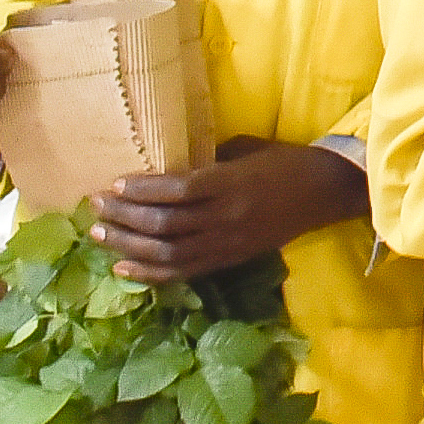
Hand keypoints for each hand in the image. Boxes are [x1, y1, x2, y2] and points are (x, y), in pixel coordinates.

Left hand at [91, 137, 368, 283]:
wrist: (326, 192)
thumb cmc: (286, 161)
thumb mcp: (248, 149)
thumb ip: (209, 161)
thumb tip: (168, 168)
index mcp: (234, 184)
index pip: (179, 191)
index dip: (142, 190)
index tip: (114, 183)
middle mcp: (228, 217)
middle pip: (166, 224)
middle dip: (124, 216)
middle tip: (96, 206)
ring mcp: (229, 243)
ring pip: (168, 253)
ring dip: (128, 246)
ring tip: (100, 234)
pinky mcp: (230, 259)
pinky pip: (184, 271)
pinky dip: (150, 273)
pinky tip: (123, 269)